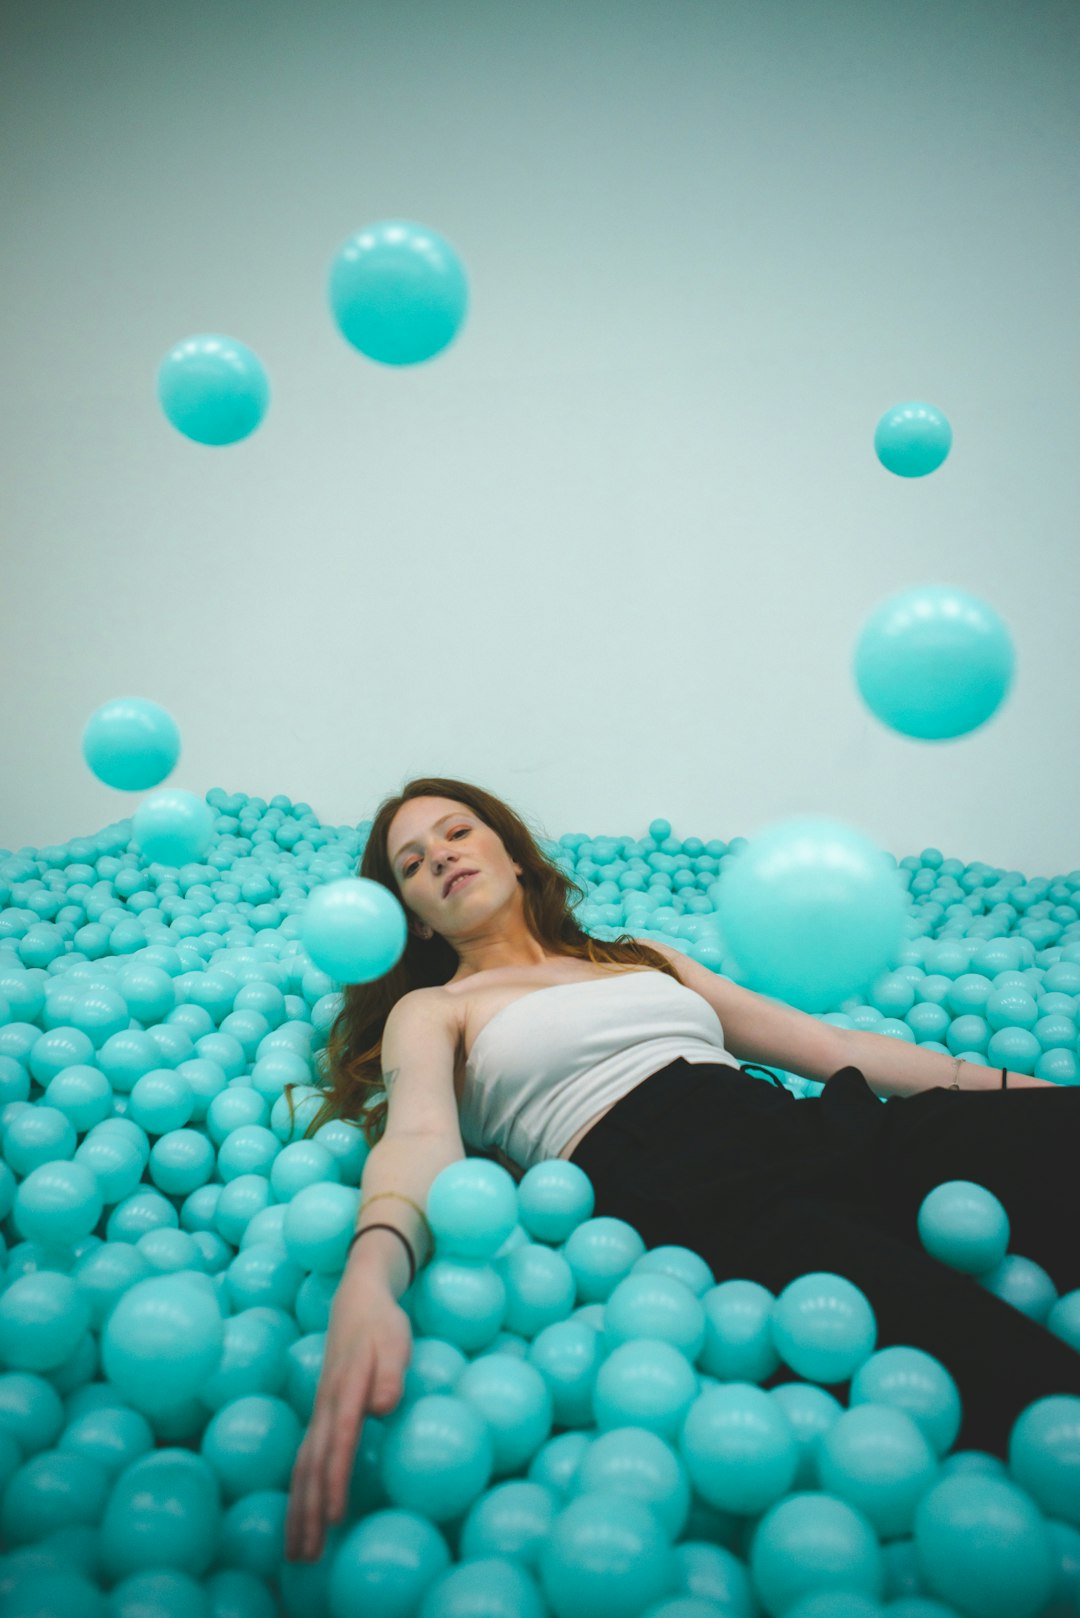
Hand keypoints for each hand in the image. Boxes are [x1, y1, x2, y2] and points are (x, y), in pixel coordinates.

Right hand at [285, 1276, 412, 1562]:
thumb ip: (391, 1372)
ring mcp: (319, 1412)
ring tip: (297, 1553)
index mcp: (346, 1389)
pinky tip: (300, 1518)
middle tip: (306, 1557)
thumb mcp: (396, 1339)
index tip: (334, 1517)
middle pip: (312, 1466)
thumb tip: (383, 1407)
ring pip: (303, 1468)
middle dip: (307, 1512)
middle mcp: (327, 1405)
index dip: (336, 1480)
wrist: (356, 1299)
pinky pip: (304, 1460)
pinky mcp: (320, 1416)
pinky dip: (299, 1493)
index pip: (339, 1441)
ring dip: (298, 1511)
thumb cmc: (383, 1323)